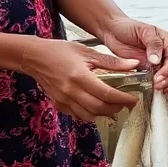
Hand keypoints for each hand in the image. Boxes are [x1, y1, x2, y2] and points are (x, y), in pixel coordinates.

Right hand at [20, 38, 140, 121]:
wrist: (33, 57)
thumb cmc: (60, 51)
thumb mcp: (88, 52)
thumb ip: (112, 61)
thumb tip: (134, 65)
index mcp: (80, 77)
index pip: (107, 94)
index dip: (123, 99)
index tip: (133, 99)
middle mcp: (71, 91)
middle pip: (99, 108)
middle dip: (116, 108)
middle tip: (126, 103)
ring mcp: (63, 100)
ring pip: (88, 116)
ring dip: (103, 114)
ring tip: (113, 106)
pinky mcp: (58, 104)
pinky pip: (77, 115)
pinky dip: (90, 114)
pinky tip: (96, 106)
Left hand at [102, 16, 167, 90]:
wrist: (113, 31)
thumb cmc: (128, 27)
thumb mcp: (143, 31)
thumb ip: (153, 44)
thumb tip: (157, 60)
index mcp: (167, 42)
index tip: (159, 76)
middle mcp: (166, 53)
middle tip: (158, 85)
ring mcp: (159, 63)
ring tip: (159, 89)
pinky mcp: (150, 71)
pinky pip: (163, 81)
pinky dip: (165, 87)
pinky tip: (159, 91)